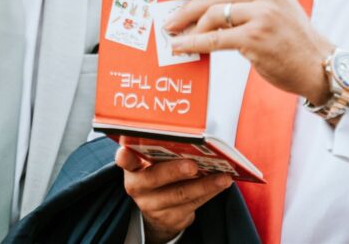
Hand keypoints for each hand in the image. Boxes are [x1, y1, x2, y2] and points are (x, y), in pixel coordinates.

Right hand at [117, 146, 231, 243]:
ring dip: (204, 185)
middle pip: (154, 179)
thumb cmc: (158, 173)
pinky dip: (210, 192)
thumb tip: (188, 130)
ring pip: (180, 195)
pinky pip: (193, 204)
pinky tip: (222, 184)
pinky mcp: (171, 218)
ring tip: (222, 177)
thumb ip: (159, 149)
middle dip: (174, 171)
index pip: (125, 160)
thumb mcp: (151, 162)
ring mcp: (153, 206)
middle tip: (192, 165)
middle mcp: (138, 187)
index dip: (125, 156)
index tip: (126, 150)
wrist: (157, 212)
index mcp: (132, 168)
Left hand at [165, 0, 333, 104]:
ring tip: (176, 35)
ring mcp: (262, 13)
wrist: (316, 64)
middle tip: (169, 19)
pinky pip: (214, 38)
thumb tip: (200, 1)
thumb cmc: (289, 37)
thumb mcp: (272, 4)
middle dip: (186, 7)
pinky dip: (194, 43)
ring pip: (212, 14)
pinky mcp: (256, 37)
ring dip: (189, 26)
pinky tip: (183, 47)